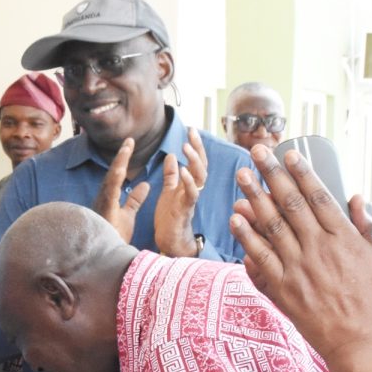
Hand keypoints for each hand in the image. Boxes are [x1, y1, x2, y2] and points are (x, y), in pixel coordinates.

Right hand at [92, 138, 150, 242]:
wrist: (105, 257)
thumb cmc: (114, 236)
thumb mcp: (128, 215)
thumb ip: (134, 199)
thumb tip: (144, 184)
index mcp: (110, 198)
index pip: (118, 176)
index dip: (123, 160)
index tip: (130, 145)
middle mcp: (104, 199)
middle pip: (112, 174)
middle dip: (120, 157)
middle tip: (129, 140)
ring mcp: (102, 205)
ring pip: (110, 180)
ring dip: (118, 163)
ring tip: (126, 148)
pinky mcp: (104, 212)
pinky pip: (109, 193)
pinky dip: (114, 180)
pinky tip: (120, 168)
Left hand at [154, 128, 207, 256]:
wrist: (169, 243)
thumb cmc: (170, 218)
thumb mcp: (169, 191)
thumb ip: (171, 175)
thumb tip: (171, 156)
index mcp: (188, 184)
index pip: (195, 161)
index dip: (195, 145)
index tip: (191, 129)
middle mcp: (193, 190)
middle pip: (201, 165)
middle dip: (198, 148)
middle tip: (192, 131)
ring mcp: (190, 200)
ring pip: (200, 178)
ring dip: (194, 161)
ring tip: (186, 146)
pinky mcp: (185, 210)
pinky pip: (191, 194)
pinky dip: (188, 182)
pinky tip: (183, 170)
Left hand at [228, 145, 371, 370]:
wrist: (365, 347)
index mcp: (345, 238)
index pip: (319, 196)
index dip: (302, 172)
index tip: (289, 153)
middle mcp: (318, 249)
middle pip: (290, 204)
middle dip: (272, 174)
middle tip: (258, 151)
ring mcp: (298, 269)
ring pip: (271, 226)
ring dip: (254, 198)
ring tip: (242, 176)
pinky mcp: (284, 290)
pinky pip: (260, 259)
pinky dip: (247, 238)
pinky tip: (235, 219)